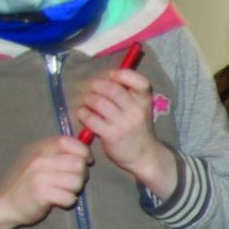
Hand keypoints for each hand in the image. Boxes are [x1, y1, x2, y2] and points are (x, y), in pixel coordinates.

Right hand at [0, 137, 91, 228]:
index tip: (86, 161)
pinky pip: (69, 198)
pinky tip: (56, 201)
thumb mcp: (42, 162)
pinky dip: (67, 202)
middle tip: (70, 182)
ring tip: (61, 191)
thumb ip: (62, 154)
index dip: (83, 151)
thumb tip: (88, 155)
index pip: (68, 141)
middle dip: (81, 175)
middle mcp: (39, 159)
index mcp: (40, 148)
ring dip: (74, 190)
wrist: (6, 205)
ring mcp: (38, 175)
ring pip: (76, 181)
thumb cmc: (29, 183)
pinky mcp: (39, 193)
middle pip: (77, 163)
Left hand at [76, 69, 176, 197]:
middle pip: (112, 89)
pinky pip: (91, 119)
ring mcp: (124, 123)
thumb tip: (104, 77)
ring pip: (99, 102)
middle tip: (92, 89)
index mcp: (144, 101)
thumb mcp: (140, 108)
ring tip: (87, 102)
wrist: (144, 154)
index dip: (123, 74)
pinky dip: (83, 113)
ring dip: (88, 99)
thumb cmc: (137, 127)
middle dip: (97, 85)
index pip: (140, 82)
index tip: (112, 76)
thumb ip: (127, 93)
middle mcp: (136, 111)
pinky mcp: (111, 135)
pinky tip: (84, 114)